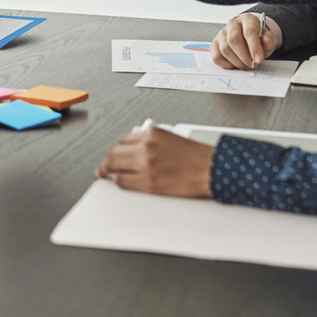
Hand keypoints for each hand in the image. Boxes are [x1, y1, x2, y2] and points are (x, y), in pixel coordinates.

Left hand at [97, 126, 215, 197]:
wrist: (212, 170)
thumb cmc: (198, 157)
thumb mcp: (173, 138)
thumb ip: (152, 141)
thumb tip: (135, 149)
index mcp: (152, 133)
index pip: (124, 140)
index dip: (120, 149)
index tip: (119, 154)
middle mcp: (146, 146)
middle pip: (113, 152)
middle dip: (108, 160)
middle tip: (104, 166)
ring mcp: (145, 165)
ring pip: (113, 166)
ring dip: (108, 171)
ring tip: (105, 174)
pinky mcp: (148, 183)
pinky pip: (122, 181)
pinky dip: (119, 182)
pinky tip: (120, 182)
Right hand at [210, 13, 276, 70]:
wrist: (249, 38)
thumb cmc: (258, 38)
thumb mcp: (268, 39)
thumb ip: (268, 40)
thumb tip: (266, 41)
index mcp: (247, 19)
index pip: (249, 31)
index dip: (254, 47)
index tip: (259, 59)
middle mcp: (232, 23)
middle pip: (234, 40)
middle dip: (244, 56)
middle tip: (252, 64)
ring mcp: (222, 33)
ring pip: (225, 49)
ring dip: (236, 61)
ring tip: (246, 65)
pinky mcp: (215, 43)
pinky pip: (217, 56)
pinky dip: (227, 64)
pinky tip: (235, 64)